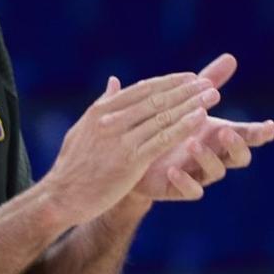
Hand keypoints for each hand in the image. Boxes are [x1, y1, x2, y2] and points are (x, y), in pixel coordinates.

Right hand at [41, 72, 218, 227]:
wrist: (61, 196)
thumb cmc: (72, 165)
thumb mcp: (83, 128)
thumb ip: (103, 104)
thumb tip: (114, 81)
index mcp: (101, 110)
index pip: (142, 89)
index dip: (169, 82)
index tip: (191, 77)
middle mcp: (110, 119)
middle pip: (156, 99)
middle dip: (185, 90)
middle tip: (210, 83)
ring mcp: (120, 139)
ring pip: (162, 116)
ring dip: (190, 104)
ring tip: (212, 97)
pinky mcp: (129, 160)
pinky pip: (161, 139)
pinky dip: (182, 126)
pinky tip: (199, 119)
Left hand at [129, 53, 273, 201]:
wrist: (136, 152)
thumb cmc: (170, 123)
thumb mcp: (187, 100)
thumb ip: (209, 81)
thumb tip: (231, 57)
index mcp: (219, 134)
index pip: (247, 134)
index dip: (260, 133)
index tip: (270, 126)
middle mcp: (215, 155)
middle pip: (239, 156)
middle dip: (236, 145)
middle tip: (225, 131)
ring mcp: (199, 173)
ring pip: (215, 172)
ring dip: (206, 158)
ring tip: (191, 143)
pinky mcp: (178, 188)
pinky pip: (190, 191)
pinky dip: (184, 181)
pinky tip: (173, 170)